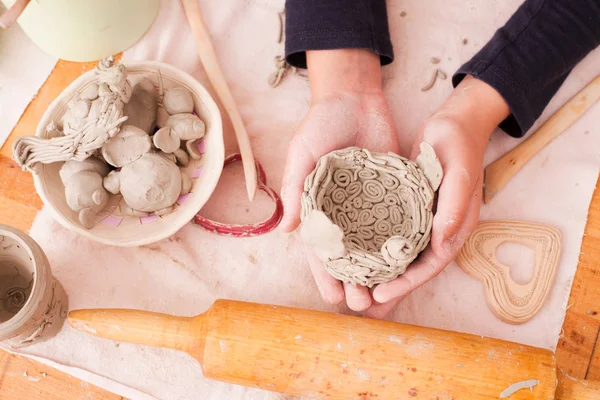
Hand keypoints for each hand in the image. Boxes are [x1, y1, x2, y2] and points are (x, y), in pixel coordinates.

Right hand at [281, 49, 400, 309]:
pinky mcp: (394, 191)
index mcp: (319, 207)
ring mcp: (370, 203)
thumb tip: (287, 230)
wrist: (354, 97)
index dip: (325, 274)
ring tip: (384, 296)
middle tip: (360, 305)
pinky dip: (401, 243)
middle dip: (353, 281)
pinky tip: (409, 263)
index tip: (332, 297)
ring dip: (377, 271)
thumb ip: (296, 189)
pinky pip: (398, 221)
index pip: (320, 249)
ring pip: (374, 245)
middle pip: (349, 255)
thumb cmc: (320, 123)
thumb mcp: (303, 153)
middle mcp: (345, 211)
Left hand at [364, 75, 509, 317]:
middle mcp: (439, 229)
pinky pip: (392, 234)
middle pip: (413, 268)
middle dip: (390, 288)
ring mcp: (424, 220)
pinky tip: (357, 255)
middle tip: (361, 304)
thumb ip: (453, 206)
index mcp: (456, 227)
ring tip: (355, 289)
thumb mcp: (458, 172)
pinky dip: (377, 247)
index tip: (380, 295)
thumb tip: (441, 243)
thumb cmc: (459, 144)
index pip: (431, 265)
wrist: (454, 122)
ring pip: (400, 255)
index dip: (407, 283)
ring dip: (381, 273)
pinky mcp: (409, 209)